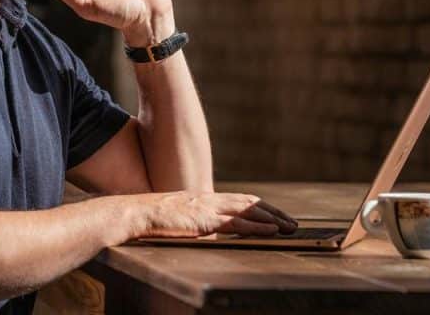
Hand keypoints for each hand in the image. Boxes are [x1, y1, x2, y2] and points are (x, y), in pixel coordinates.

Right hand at [135, 192, 298, 237]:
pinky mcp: (206, 221)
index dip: (261, 207)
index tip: (276, 215)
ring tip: (289, 227)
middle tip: (291, 222)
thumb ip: (197, 220)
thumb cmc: (154, 218)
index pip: (241, 200)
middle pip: (251, 202)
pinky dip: (257, 226)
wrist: (138, 213)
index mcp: (207, 198)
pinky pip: (237, 223)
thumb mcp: (181, 216)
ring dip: (272, 219)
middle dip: (274, 212)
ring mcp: (210, 208)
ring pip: (249, 210)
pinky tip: (271, 231)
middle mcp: (212, 199)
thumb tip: (209, 229)